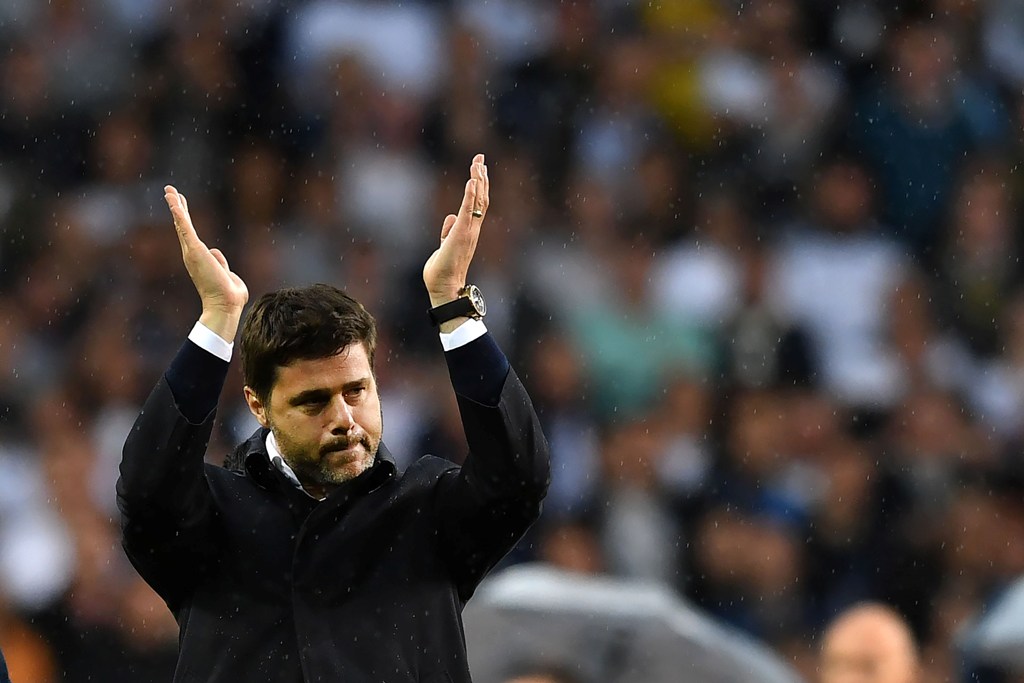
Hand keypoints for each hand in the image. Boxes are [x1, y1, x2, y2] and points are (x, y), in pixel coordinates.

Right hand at [165, 185, 248, 341]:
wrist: (226, 306)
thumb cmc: (229, 297)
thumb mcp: (228, 276)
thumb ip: (222, 263)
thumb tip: (215, 251)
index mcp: (200, 260)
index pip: (191, 236)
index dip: (185, 221)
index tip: (181, 208)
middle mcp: (192, 255)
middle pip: (182, 227)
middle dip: (177, 208)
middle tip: (170, 193)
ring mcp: (192, 252)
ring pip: (181, 224)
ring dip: (175, 205)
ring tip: (169, 190)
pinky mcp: (194, 249)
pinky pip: (184, 226)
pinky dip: (178, 211)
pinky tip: (172, 197)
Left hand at [423, 153, 488, 307]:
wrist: (444, 287)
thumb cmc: (443, 270)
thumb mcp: (445, 245)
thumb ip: (448, 231)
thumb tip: (450, 216)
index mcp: (469, 230)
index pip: (477, 203)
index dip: (478, 185)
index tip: (478, 167)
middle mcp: (473, 229)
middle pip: (481, 198)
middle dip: (481, 177)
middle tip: (480, 158)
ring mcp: (469, 231)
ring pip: (478, 201)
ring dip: (478, 181)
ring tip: (478, 164)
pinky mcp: (461, 234)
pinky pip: (469, 211)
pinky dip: (471, 195)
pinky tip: (471, 180)